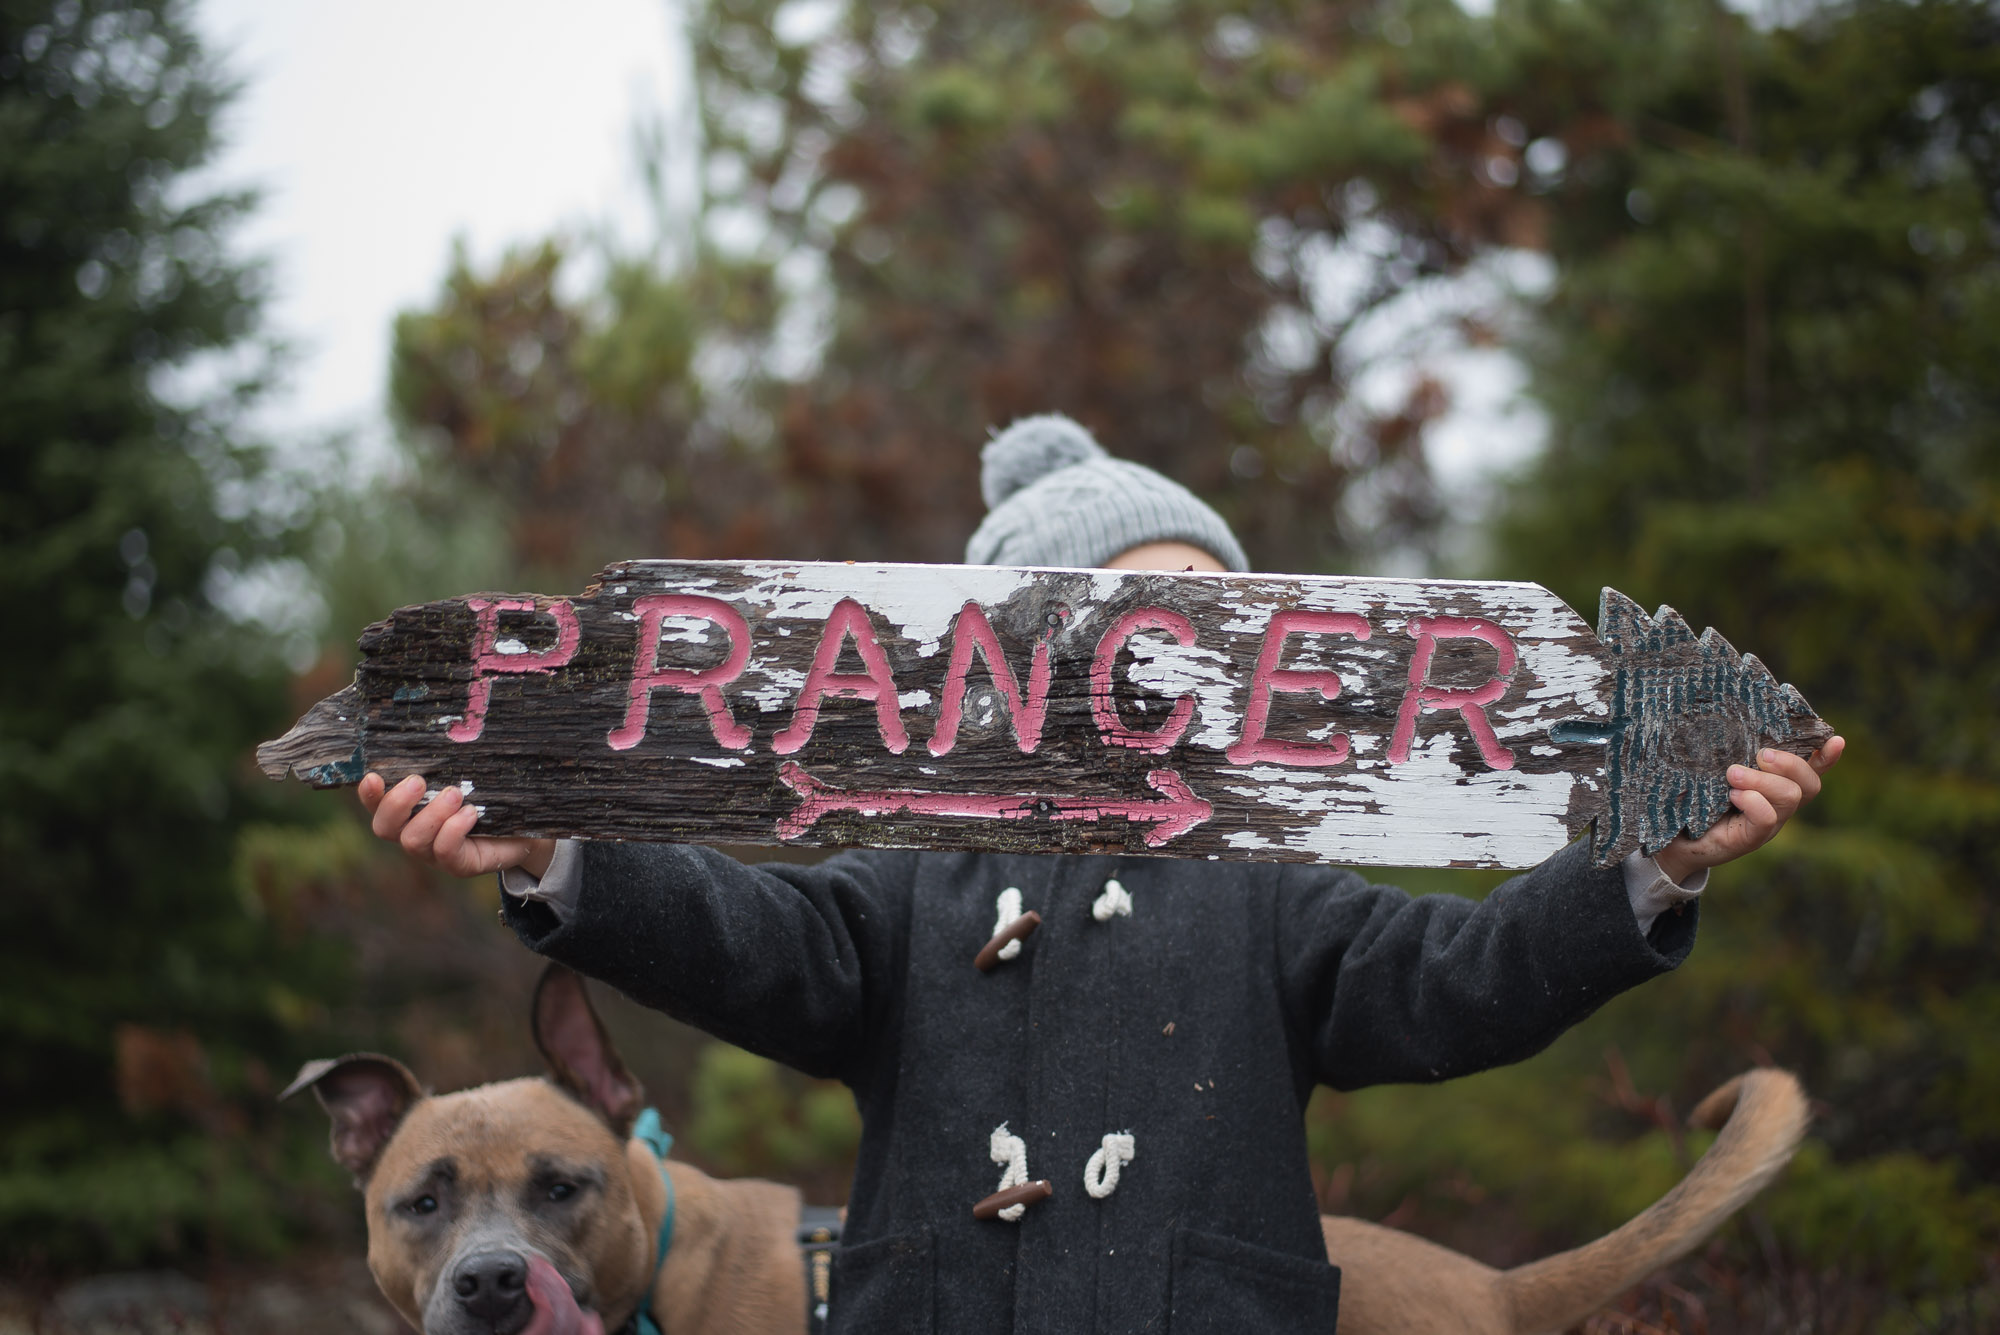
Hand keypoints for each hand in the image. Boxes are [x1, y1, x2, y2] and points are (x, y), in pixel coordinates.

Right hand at [359, 772, 555, 880]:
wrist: (524, 830)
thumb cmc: (490, 799)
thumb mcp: (467, 778)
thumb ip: (448, 765)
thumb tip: (445, 732)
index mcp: (409, 812)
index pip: (376, 805)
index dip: (368, 795)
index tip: (373, 776)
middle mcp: (414, 833)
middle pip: (384, 827)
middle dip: (396, 803)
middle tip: (419, 782)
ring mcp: (434, 853)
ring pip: (413, 841)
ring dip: (431, 815)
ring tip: (455, 795)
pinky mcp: (459, 865)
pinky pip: (445, 852)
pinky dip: (454, 830)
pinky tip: (471, 813)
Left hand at [1653, 736, 1844, 884]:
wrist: (1672, 839)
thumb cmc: (1693, 796)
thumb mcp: (1713, 768)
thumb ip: (1731, 750)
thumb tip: (1728, 716)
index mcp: (1775, 784)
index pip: (1812, 769)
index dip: (1828, 756)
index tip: (1835, 739)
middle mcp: (1778, 804)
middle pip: (1809, 784)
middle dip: (1789, 763)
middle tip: (1759, 755)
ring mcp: (1767, 824)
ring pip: (1790, 797)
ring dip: (1763, 780)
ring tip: (1733, 775)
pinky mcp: (1749, 839)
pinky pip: (1768, 818)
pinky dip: (1753, 802)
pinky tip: (1733, 796)